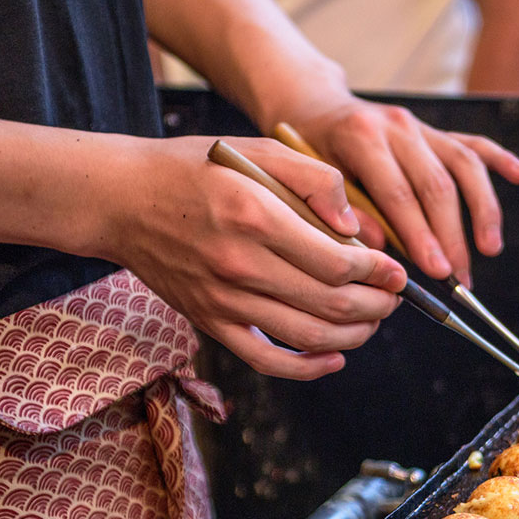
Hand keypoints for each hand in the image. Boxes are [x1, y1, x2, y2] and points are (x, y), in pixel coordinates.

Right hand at [108, 136, 407, 379]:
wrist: (123, 199)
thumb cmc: (194, 169)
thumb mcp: (256, 150)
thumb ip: (314, 179)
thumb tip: (355, 227)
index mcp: (255, 215)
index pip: (337, 262)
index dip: (378, 273)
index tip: (396, 270)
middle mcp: (239, 263)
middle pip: (330, 304)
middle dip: (376, 306)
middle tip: (394, 297)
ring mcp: (222, 300)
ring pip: (307, 336)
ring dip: (353, 336)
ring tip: (373, 321)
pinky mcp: (210, 322)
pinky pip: (266, 360)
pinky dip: (307, 368)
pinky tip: (335, 358)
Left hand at [284, 97, 518, 285]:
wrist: (313, 108)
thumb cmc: (307, 152)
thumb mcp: (308, 180)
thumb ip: (342, 212)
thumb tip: (380, 250)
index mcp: (362, 138)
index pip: (399, 194)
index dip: (420, 235)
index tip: (436, 271)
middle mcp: (398, 126)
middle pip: (437, 185)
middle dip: (452, 237)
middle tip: (460, 278)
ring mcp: (420, 126)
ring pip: (464, 166)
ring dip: (482, 210)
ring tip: (490, 249)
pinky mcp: (435, 131)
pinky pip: (473, 144)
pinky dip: (500, 160)